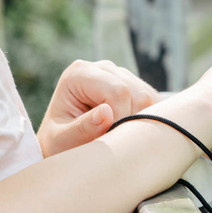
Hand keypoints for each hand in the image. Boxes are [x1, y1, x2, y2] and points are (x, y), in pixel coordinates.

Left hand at [37, 60, 159, 156]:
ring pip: (149, 98)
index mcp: (79, 73)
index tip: (110, 140)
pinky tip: (128, 134)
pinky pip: (154, 103)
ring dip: (140, 123)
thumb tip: (107, 112)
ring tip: (118, 140)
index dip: (121, 118)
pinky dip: (147, 121)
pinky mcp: (134, 86)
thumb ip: (81, 128)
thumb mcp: (61, 141)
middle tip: (115, 144)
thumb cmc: (57, 143)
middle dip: (131, 122)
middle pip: (137, 92)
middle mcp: (102, 67)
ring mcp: (120, 74)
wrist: (62, 144)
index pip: (117, 91)